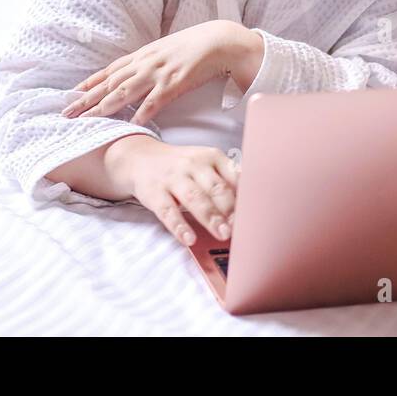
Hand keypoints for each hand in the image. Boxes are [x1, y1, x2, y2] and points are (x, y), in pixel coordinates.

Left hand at [63, 20, 260, 125]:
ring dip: (105, 107)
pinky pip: (156, 100)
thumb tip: (132, 74)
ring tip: (88, 120)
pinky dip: (143, 111)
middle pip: (110, 84)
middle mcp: (145, 63)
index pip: (108, 71)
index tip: (70, 95)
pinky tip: (132, 123)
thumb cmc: (192, 46)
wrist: (219, 40)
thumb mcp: (163, 50)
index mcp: (142, 55)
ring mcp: (159, 72)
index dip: (88, 83)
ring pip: (126, 92)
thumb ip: (146, 62)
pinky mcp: (176, 82)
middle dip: (87, 99)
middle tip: (67, 113)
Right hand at [110, 138, 240, 246]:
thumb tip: (252, 206)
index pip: (232, 177)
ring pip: (194, 198)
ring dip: (210, 218)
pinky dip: (179, 226)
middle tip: (240, 228)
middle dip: (230, 210)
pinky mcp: (155, 193)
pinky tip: (189, 239)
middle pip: (215, 188)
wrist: (141, 159)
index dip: (244, 197)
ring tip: (222, 234)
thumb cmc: (182, 167)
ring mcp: (173, 178)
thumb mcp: (206, 164)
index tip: (254, 214)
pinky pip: (168, 211)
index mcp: (211, 157)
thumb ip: (227, 181)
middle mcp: (193, 164)